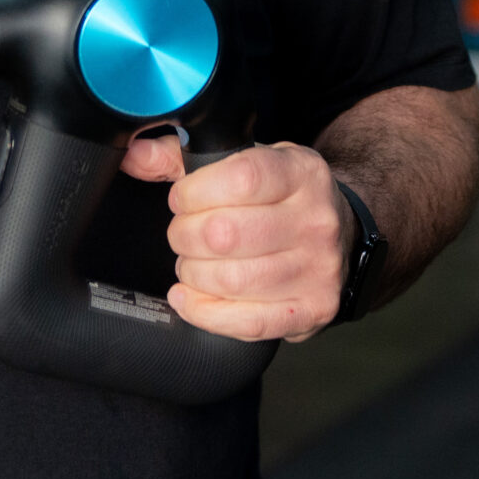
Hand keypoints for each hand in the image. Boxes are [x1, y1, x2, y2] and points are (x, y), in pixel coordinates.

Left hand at [121, 133, 350, 342]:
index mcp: (301, 173)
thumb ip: (183, 156)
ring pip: (231, 280)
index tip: (183, 198)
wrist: (343, 235)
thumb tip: (135, 156)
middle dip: (184, 235)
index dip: (194, 191)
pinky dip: (205, 312)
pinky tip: (189, 297)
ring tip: (192, 262)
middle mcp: (316, 221)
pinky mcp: (312, 310)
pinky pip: (246, 322)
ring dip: (192, 273)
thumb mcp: (247, 160)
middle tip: (183, 233)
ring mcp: (318, 270)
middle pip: (225, 234)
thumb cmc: (283, 196)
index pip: (240, 178)